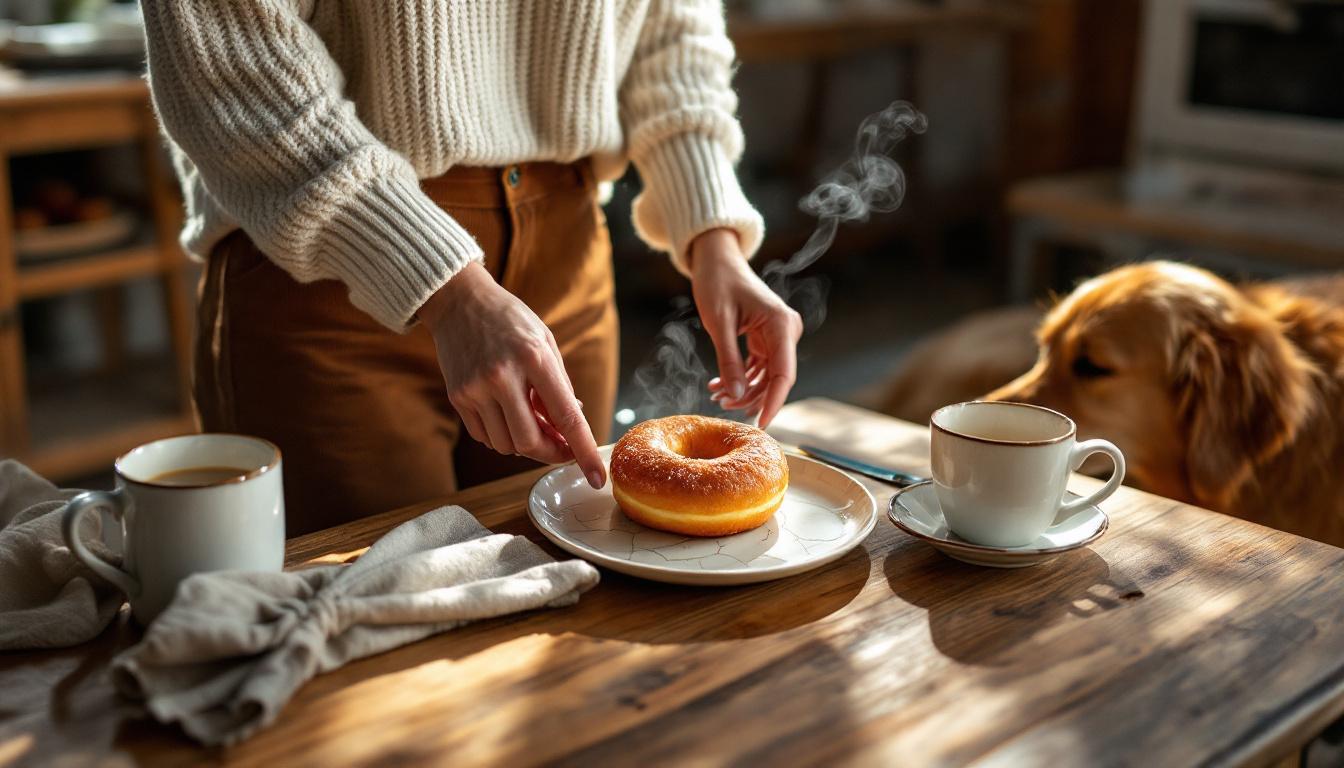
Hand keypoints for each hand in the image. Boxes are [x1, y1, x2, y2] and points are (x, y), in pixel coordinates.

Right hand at [418, 262, 605, 487]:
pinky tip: (508, 416)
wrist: (458, 301)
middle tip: (561, 446)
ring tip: (533, 421)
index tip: (596, 477)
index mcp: (534, 358)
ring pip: (506, 444)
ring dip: (525, 445)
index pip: (565, 417)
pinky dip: (502, 437)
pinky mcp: (458, 397)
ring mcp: (475, 389)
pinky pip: (485, 437)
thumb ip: (561, 386)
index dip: (583, 451)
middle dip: (550, 452)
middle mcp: (502, 376)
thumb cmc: (510, 320)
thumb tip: (572, 426)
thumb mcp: (545, 342)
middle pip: (530, 441)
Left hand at [690, 229, 802, 427]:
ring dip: (742, 390)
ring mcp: (777, 335)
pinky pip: (758, 367)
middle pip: (775, 379)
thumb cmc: (717, 283)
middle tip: (719, 404)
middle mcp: (785, 331)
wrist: (717, 261)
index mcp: (780, 324)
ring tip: (715, 394)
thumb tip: (737, 396)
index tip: (761, 425)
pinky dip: (740, 378)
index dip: (774, 403)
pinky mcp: (767, 338)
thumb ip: (728, 361)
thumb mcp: (719, 323)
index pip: (784, 374)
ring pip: (766, 377)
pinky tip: (718, 384)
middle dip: (749, 397)